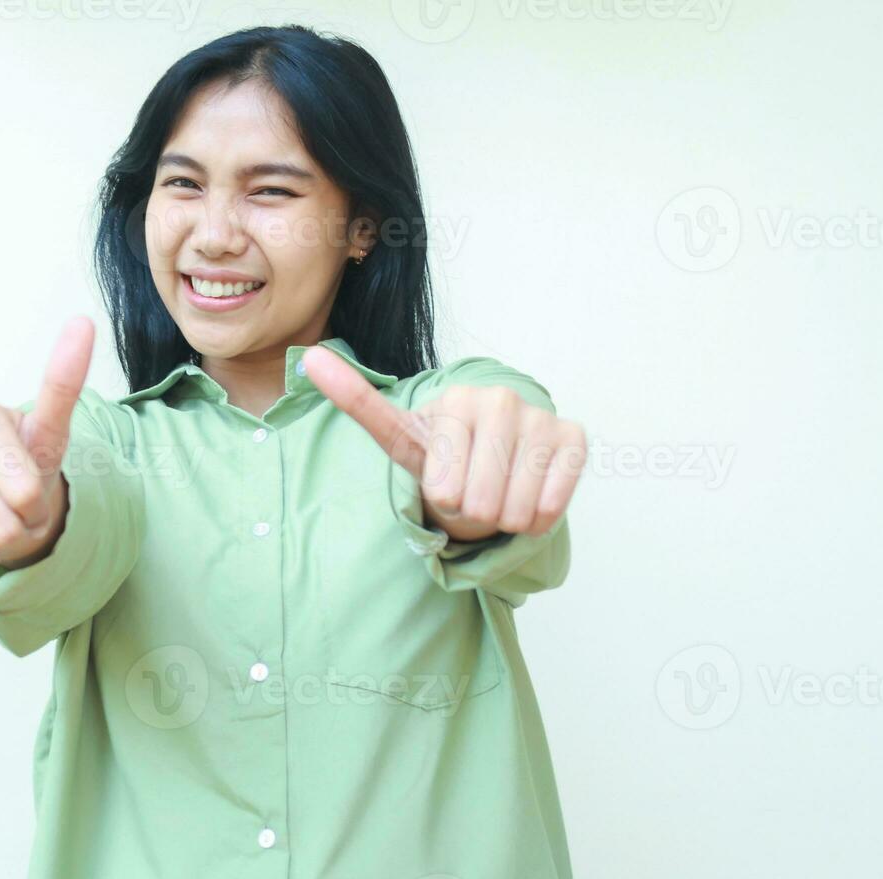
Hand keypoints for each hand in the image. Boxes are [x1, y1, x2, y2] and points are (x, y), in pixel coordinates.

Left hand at [303, 347, 585, 542]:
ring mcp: (541, 416)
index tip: (444, 476)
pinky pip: (551, 504)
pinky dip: (537, 516)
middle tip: (474, 487)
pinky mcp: (574, 438)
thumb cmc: (445, 455)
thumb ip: (356, 400)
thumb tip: (308, 358)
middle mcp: (500, 400)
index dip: (443, 497)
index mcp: (454, 399)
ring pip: (516, 509)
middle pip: (479, 502)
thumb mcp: (398, 436)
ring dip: (505, 515)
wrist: (495, 462)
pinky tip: (529, 491)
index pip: (445, 489)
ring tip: (499, 489)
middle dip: (473, 510)